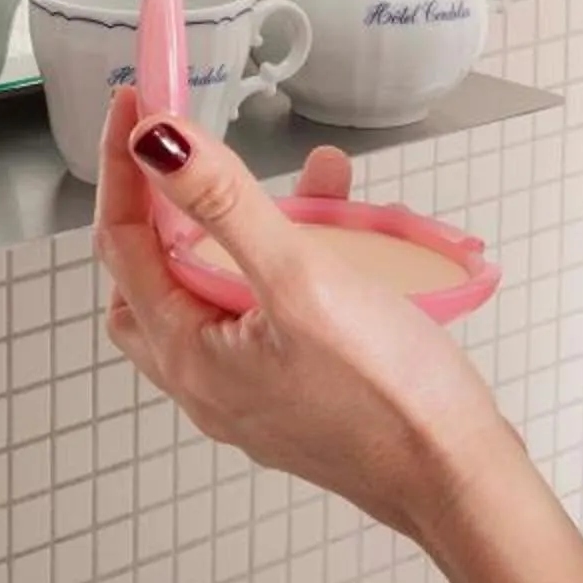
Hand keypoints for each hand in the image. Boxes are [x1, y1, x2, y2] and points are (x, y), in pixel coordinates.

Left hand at [91, 89, 524, 548]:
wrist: (460, 482)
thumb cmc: (388, 396)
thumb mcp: (300, 279)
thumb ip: (224, 203)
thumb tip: (155, 140)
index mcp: (187, 354)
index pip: (122, 243)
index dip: (123, 166)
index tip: (136, 100)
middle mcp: (206, 382)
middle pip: (152, 277)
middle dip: (165, 210)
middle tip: (189, 158)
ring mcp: (251, 393)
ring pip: (221, 291)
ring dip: (248, 230)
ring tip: (309, 183)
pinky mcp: (298, 394)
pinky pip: (273, 313)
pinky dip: (294, 264)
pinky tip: (349, 230)